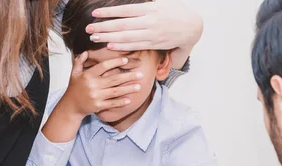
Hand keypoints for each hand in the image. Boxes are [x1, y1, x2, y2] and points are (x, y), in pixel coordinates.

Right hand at [59, 52, 142, 117]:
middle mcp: (93, 85)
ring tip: (139, 86)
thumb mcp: (74, 73)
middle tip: (140, 74)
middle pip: (114, 79)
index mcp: (88, 75)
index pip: (104, 66)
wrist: (71, 106)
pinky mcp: (98, 106)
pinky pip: (112, 103)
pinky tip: (129, 99)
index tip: (126, 60)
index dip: (115, 62)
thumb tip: (86, 52)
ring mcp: (96, 96)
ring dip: (128, 89)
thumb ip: (79, 62)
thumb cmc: (74, 88)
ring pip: (115, 91)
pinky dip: (121, 102)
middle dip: (128, 76)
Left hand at [86, 0, 203, 52]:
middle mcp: (149, 21)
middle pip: (122, 25)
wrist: (193, 27)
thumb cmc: (176, 11)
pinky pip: (135, 45)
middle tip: (89, 28)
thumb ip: (147, 0)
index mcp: (150, 9)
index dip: (109, 13)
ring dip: (109, 37)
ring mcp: (151, 34)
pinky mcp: (154, 43)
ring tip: (94, 37)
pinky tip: (110, 45)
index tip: (95, 14)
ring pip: (126, 37)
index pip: (125, 11)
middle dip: (104, 27)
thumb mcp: (162, 0)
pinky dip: (122, 46)